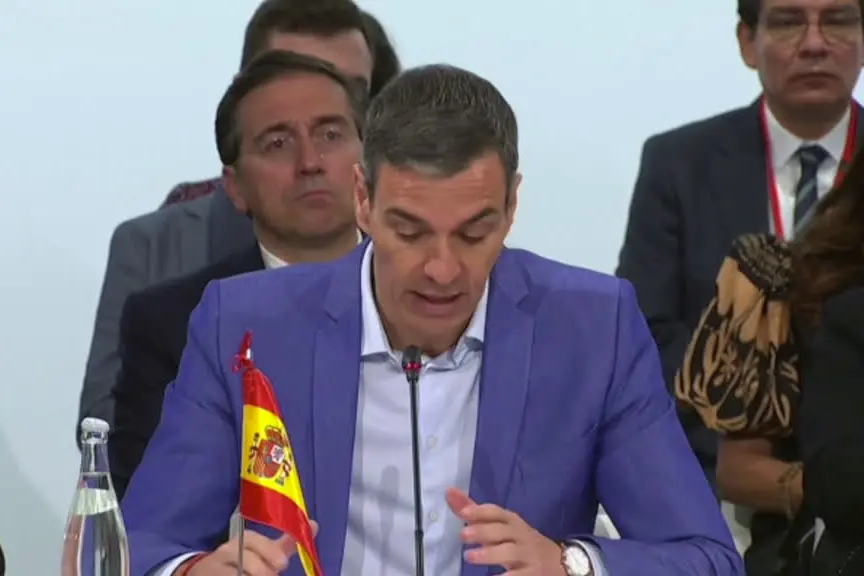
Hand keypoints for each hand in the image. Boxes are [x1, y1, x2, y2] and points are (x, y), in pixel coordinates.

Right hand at [181, 522, 317, 575]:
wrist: (204, 573)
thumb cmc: (241, 561)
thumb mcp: (261, 552)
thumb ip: (284, 545)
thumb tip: (314, 525)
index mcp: (242, 541)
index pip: (254, 540)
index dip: (269, 552)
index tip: (282, 564)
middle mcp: (226, 551)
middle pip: (246, 560)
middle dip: (263, 572)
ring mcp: (213, 567)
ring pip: (235, 571)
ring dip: (249, 575)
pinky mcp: (207, 575)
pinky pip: (226, 575)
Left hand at [446, 488, 564, 574]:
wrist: (559, 562)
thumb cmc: (520, 541)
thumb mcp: (501, 526)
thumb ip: (475, 512)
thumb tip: (449, 492)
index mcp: (511, 521)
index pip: (497, 512)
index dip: (480, 511)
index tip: (463, 512)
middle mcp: (520, 535)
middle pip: (501, 530)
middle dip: (483, 531)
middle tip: (462, 534)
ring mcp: (527, 555)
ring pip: (509, 552)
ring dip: (489, 554)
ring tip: (470, 556)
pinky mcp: (533, 574)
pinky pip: (518, 575)